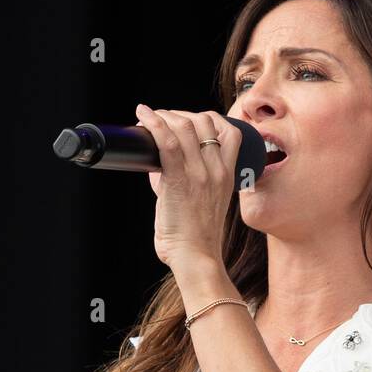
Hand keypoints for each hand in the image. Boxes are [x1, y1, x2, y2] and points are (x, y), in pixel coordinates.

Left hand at [134, 104, 241, 269]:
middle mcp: (217, 170)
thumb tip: (156, 168)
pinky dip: (152, 124)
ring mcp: (200, 174)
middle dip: (180, 113)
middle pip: (205, 122)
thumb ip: (182, 182)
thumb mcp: (202, 204)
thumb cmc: (196, 238)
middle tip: (162, 118)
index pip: (229, 132)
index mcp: (227, 176)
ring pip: (185, 126)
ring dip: (163, 115)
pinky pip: (167, 141)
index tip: (187, 121)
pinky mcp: (179, 180)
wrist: (196, 258)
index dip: (207, 119)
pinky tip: (142, 117)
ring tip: (149, 117)